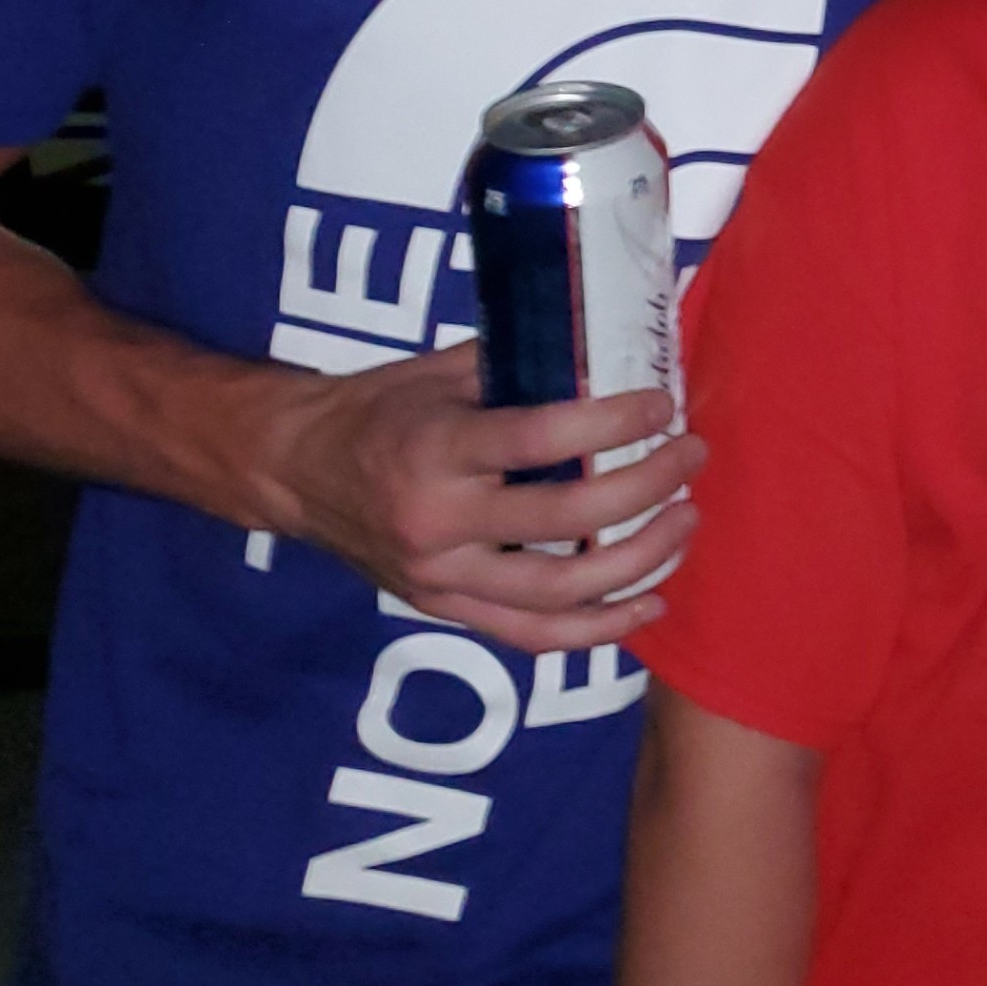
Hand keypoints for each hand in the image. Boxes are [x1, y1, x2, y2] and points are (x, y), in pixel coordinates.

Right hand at [251, 344, 703, 651]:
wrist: (296, 471)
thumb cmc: (380, 409)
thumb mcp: (442, 372)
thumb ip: (521, 366)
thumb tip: (616, 351)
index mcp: (436, 450)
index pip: (540, 438)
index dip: (613, 423)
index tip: (662, 403)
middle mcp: (438, 523)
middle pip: (565, 521)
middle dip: (646, 488)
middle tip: (691, 456)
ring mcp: (440, 578)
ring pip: (559, 593)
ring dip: (639, 561)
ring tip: (686, 522)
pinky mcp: (444, 610)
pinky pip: (531, 634)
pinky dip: (599, 628)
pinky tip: (650, 602)